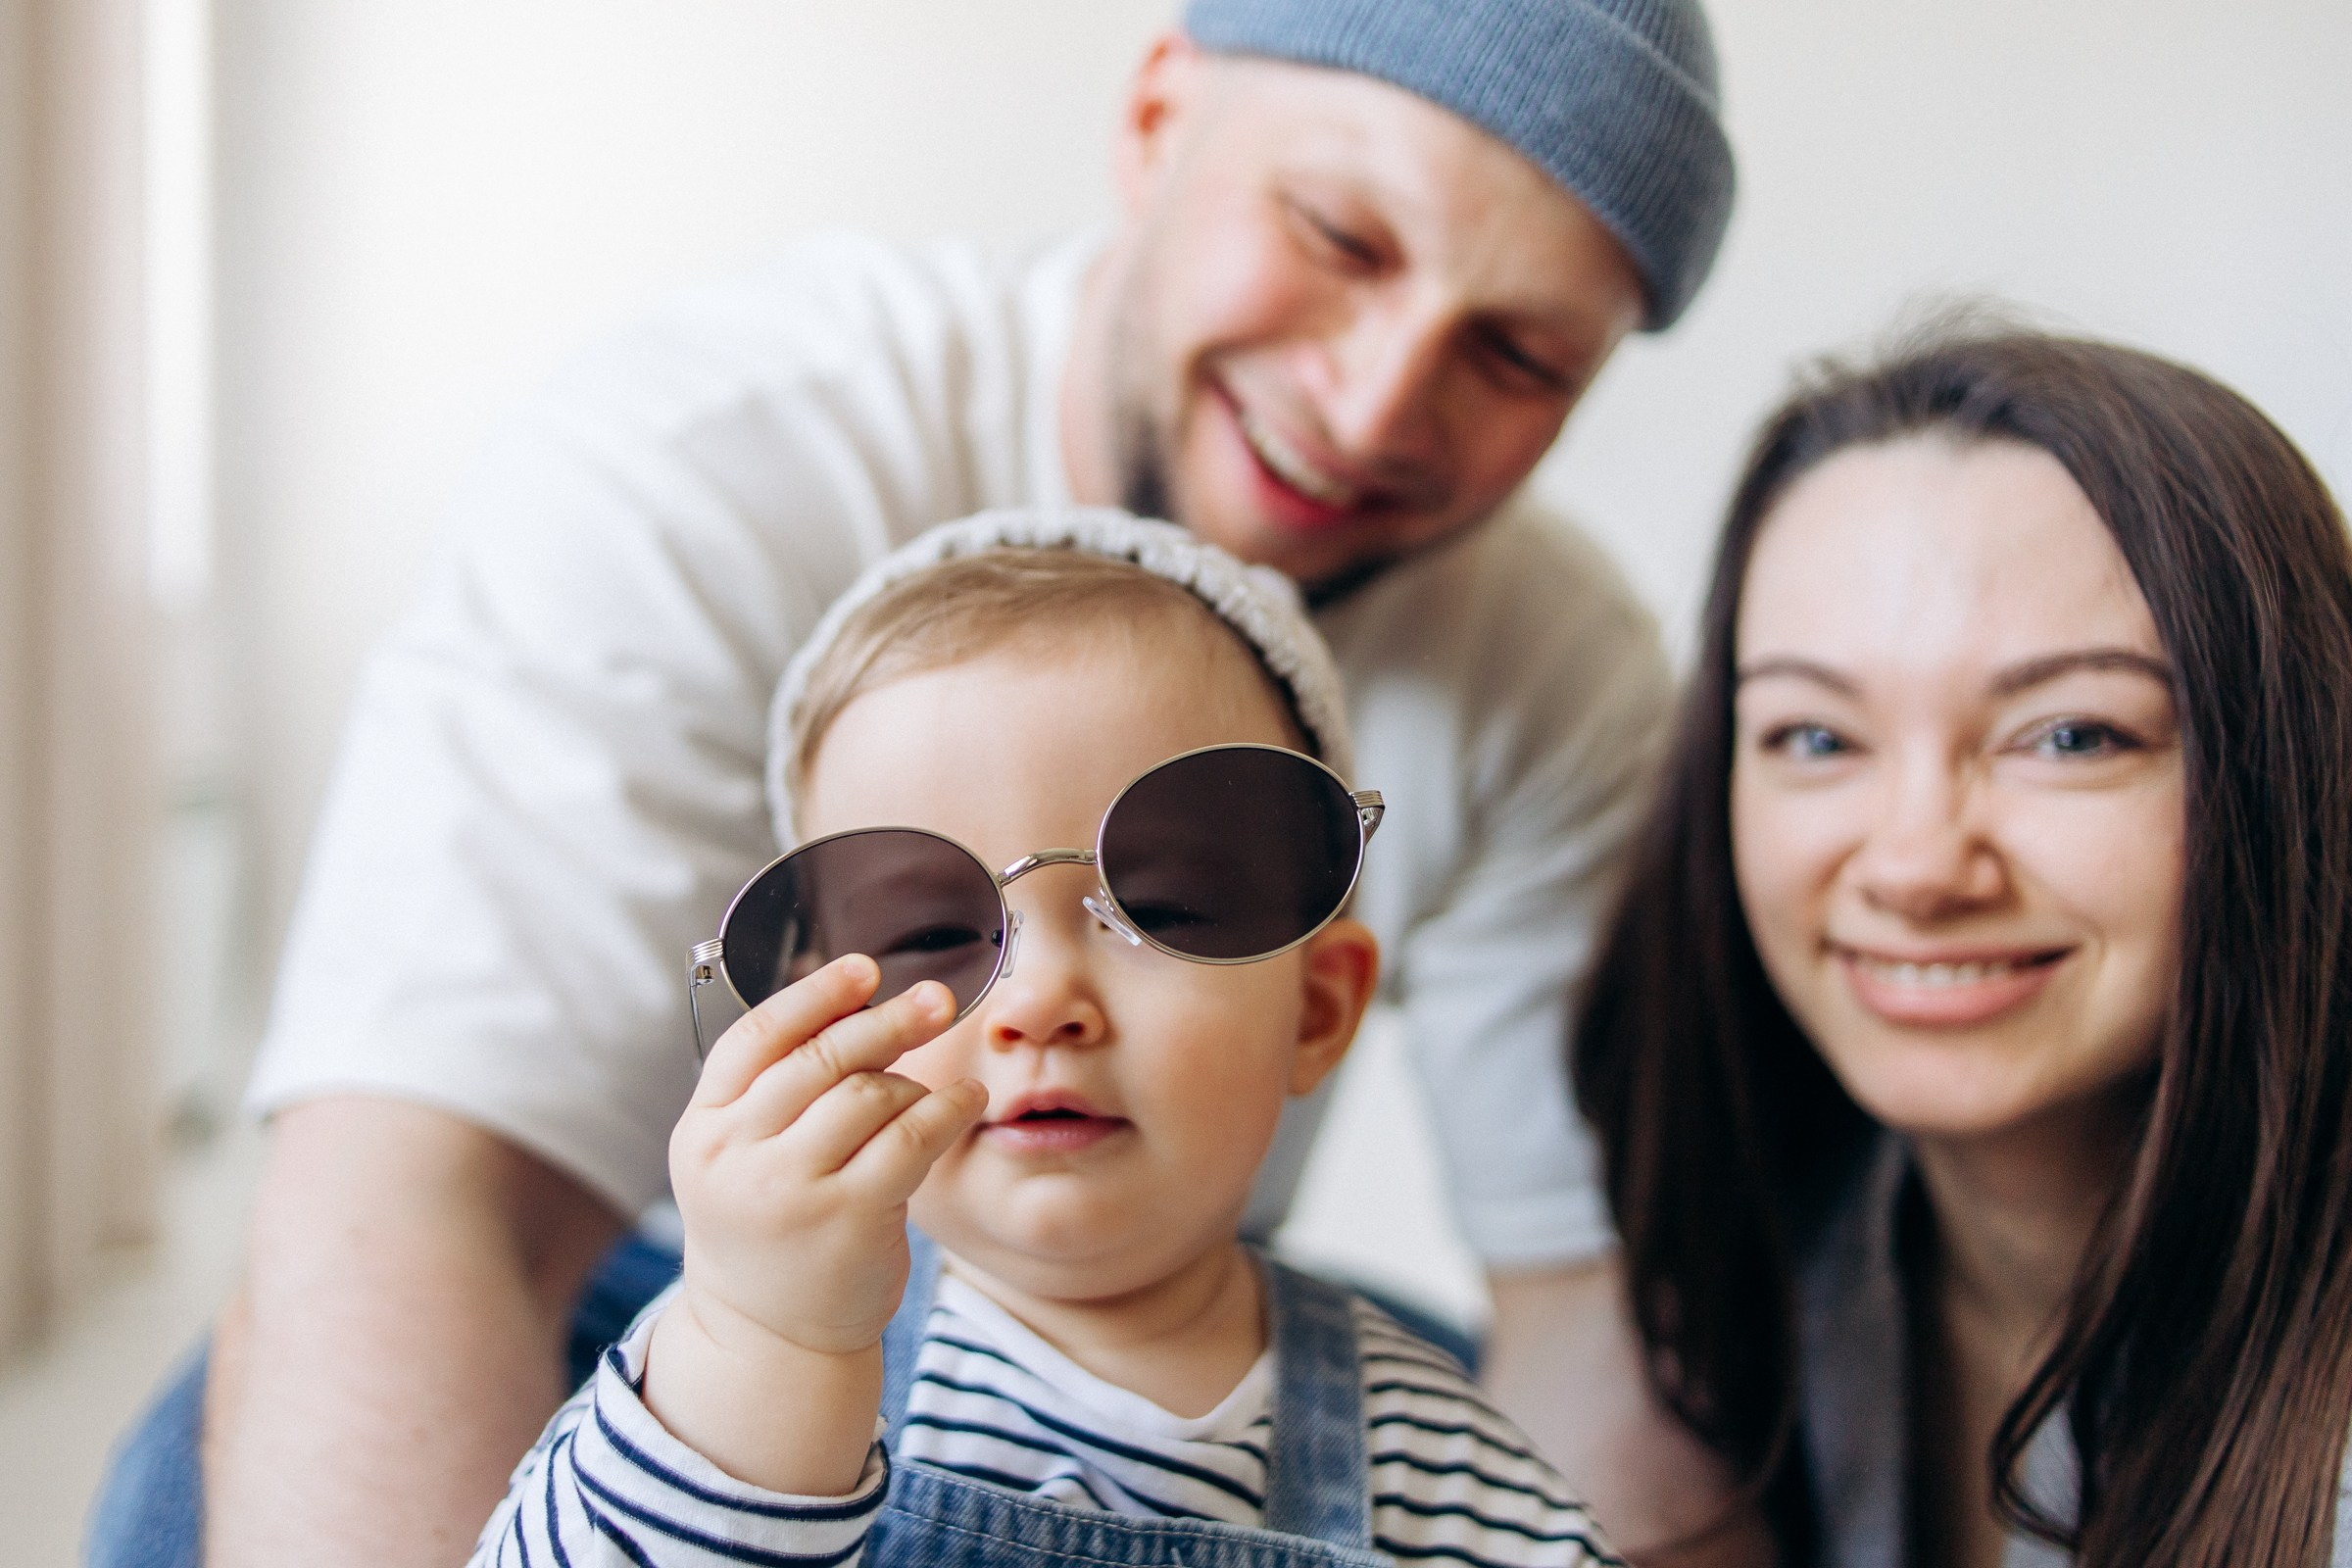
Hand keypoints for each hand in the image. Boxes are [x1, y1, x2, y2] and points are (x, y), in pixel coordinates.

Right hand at [669, 954, 988, 1361]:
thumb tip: (853, 1003)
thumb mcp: (743, 1159)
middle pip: (820, 1061)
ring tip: (931, 1092)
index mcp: (705, 1131)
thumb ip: (775, 1091)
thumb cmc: (769, 1227)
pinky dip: (948, 1109)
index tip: (864, 969)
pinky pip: (912, 1138)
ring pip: (869, 1095)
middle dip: (886, 1022)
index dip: (813, 996)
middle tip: (938, 1000)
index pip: (755, 1040)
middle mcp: (739, 1157)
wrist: (770, 1336)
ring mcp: (792, 1190)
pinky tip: (967, 1101)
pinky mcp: (849, 1218)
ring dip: (913, 1083)